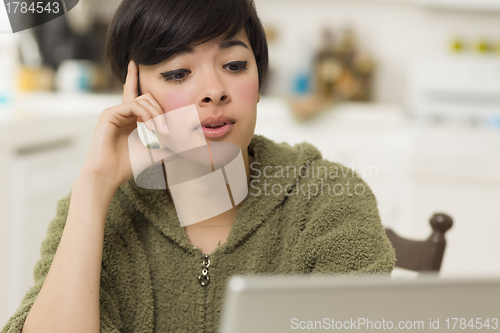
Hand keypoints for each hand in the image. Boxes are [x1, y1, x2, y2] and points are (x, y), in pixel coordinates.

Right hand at [81, 60, 166, 188]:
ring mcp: (114, 112)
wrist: (109, 175)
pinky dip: (147, 115)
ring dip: (157, 114)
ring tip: (161, 132)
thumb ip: (168, 146)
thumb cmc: (128, 166)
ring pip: (143, 100)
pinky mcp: (109, 114)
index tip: (137, 62)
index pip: (136, 94)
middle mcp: (122, 112)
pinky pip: (134, 105)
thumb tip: (187, 146)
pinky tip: (151, 128)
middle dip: (162, 110)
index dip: (135, 77)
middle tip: (167, 130)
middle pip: (147, 97)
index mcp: (130, 119)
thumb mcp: (154, 153)